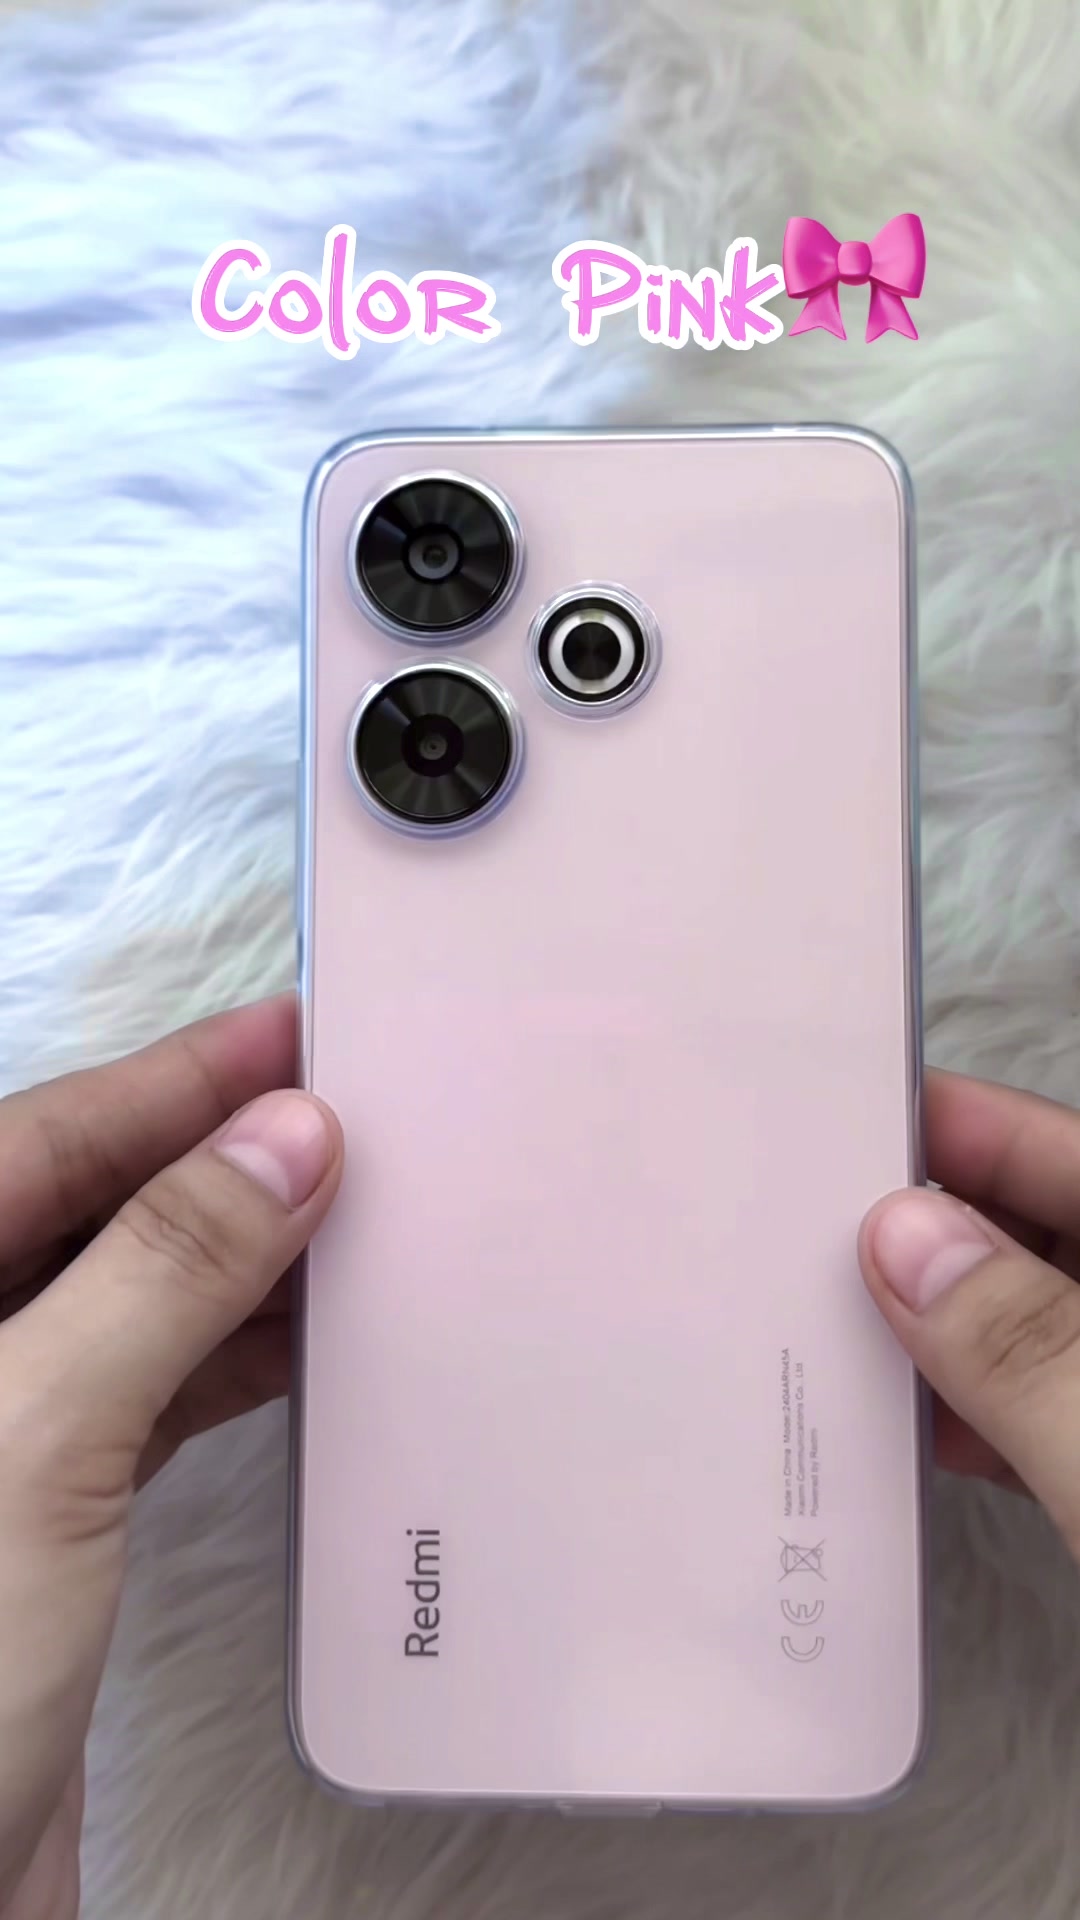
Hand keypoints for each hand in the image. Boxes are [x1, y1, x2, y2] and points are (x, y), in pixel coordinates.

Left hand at [0, 996, 341, 1919]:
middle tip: (353, 1108)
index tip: (296, 1030)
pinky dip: (232, 1358)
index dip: (178, 1078)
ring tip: (357, 1207)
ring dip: (242, 1258)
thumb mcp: (35, 1436)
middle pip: (94, 1208)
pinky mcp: (42, 1519)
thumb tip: (278, 1141)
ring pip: (133, 1299)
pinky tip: (312, 1336)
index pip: (46, 1140)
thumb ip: (159, 1274)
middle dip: (220, 1156)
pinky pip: (150, 1391)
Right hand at [860, 1068, 1079, 1557]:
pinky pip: (1056, 1410)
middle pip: (1059, 1231)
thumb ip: (1030, 1352)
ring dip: (951, 1327)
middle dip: (940, 1227)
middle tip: (814, 1233)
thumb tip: (910, 1239)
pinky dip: (987, 1412)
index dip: (969, 1128)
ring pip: (1049, 1324)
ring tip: (840, 1326)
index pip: (1078, 1150)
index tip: (852, 1118)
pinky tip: (916, 1428)